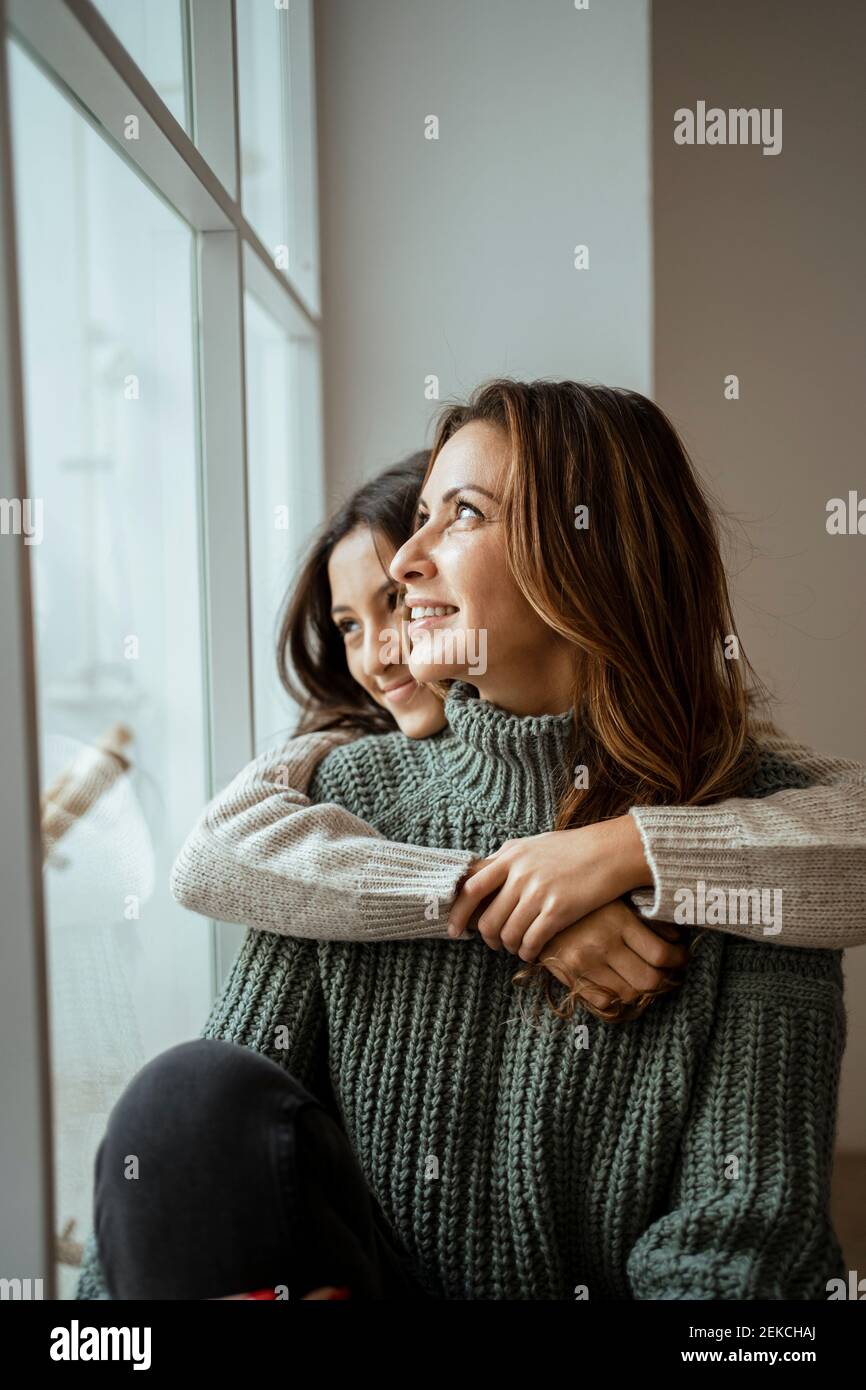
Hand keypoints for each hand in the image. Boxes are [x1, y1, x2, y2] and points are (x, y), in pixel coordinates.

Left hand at [447, 816, 651, 960]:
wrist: (611, 851)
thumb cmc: (573, 848)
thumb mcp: (533, 844)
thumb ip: (507, 860)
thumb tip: (481, 875)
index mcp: (511, 855)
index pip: (471, 888)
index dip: (459, 913)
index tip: (455, 930)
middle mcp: (520, 874)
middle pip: (488, 919)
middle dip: (488, 938)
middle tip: (495, 943)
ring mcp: (538, 892)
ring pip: (508, 934)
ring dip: (509, 947)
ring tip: (516, 946)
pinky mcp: (558, 910)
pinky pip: (531, 941)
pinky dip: (527, 952)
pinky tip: (531, 952)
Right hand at [537, 900, 686, 1011]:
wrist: (534, 904)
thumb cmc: (584, 899)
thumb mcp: (616, 898)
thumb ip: (645, 917)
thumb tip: (675, 937)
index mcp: (618, 920)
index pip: (661, 954)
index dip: (679, 959)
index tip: (681, 956)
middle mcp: (602, 944)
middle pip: (650, 980)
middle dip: (666, 979)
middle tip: (670, 972)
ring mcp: (584, 963)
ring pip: (629, 994)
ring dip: (643, 990)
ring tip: (647, 979)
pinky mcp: (569, 976)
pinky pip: (603, 1002)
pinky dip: (617, 999)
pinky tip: (622, 986)